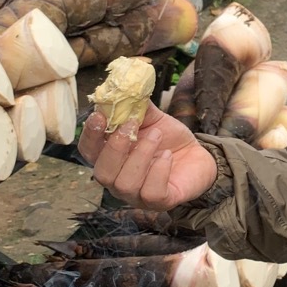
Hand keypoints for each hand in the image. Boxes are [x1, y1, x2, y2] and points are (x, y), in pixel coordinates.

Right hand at [77, 101, 217, 209]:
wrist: (198, 156)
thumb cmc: (169, 139)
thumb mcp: (153, 119)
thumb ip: (137, 106)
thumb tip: (126, 85)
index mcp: (110, 157)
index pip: (88, 151)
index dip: (90, 135)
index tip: (99, 115)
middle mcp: (118, 180)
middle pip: (102, 172)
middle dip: (115, 146)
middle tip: (133, 124)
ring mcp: (136, 194)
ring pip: (125, 183)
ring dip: (141, 154)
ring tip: (157, 137)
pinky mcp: (158, 202)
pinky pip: (151, 192)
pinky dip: (158, 171)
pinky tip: (167, 156)